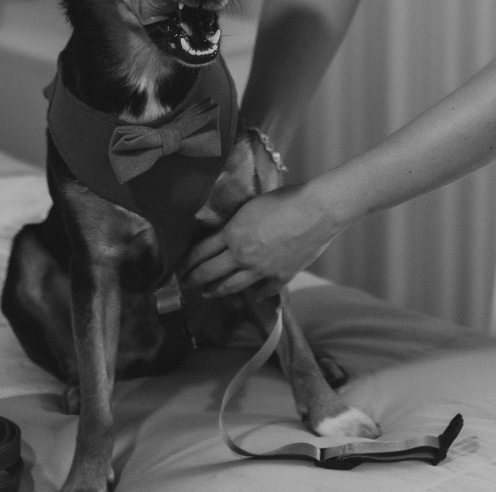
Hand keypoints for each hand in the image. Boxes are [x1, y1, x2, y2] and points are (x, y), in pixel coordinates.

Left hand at [181, 183, 343, 297]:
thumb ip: (235, 225)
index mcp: (232, 235)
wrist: (317, 211)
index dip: (186, 263)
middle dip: (194, 280)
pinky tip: (252, 295)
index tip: (178, 269)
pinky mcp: (281, 277)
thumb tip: (225, 234)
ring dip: (216, 291)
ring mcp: (261, 270)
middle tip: (185, 284)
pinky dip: (255, 294)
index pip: (200, 253)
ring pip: (231, 287)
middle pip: (210, 273)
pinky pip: (263, 291)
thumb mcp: (250, 207)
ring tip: (209, 293)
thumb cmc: (285, 200)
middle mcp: (242, 256)